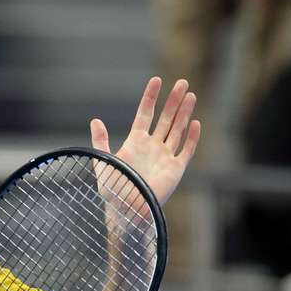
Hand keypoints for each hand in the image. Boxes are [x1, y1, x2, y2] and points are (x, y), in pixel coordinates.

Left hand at [90, 78, 199, 205]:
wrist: (127, 210)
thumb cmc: (112, 189)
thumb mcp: (103, 162)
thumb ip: (101, 141)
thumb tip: (95, 120)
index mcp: (135, 142)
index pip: (145, 114)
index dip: (150, 97)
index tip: (157, 80)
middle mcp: (152, 147)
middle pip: (165, 118)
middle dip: (173, 101)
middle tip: (182, 82)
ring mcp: (165, 157)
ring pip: (177, 130)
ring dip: (184, 113)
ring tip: (190, 94)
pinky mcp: (176, 169)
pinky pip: (186, 150)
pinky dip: (191, 137)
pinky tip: (195, 123)